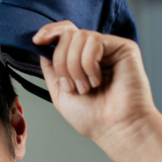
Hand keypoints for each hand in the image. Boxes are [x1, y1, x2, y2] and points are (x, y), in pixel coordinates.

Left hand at [33, 21, 157, 146]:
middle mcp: (97, 52)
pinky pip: (94, 41)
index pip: (64, 33)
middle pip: (67, 35)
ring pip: (79, 37)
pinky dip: (89, 64)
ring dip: (75, 66)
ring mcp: (111, 49)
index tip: (37, 42)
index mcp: (83, 60)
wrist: (115, 129)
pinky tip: (98, 80)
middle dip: (62, 62)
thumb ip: (51, 66)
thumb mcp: (59, 91)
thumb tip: (43, 43)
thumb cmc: (93, 118)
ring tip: (86, 88)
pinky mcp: (124, 47)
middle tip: (72, 87)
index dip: (49, 32)